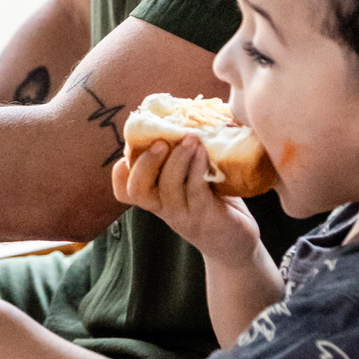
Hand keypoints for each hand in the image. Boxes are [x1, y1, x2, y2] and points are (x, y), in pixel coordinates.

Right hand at [112, 136, 260, 268]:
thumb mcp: (192, 181)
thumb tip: (184, 116)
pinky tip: (204, 153)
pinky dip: (197, 168)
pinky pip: (196, 191)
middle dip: (145, 162)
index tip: (131, 150)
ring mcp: (184, 216)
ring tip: (191, 138)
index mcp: (156, 199)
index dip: (120, 173)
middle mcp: (164, 209)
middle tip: (161, 140)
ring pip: (168, 187)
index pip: (124, 190)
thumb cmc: (214, 204)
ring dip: (177, 158)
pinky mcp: (206, 218)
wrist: (237, 243)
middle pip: (137, 189)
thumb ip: (183, 158)